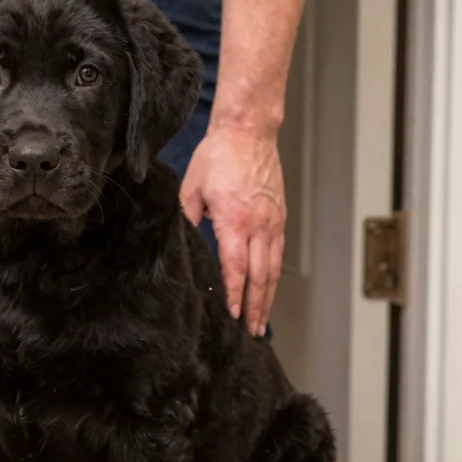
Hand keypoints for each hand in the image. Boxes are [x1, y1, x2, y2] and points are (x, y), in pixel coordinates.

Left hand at [180, 124, 286, 335]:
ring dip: (268, 296)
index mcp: (234, 220)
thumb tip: (182, 245)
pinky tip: (269, 288)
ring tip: (262, 319)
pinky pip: (278, 252)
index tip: (233, 315)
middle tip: (252, 329)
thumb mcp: (191, 188)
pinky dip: (274, 274)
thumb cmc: (218, 156)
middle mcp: (258, 225)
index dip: (235, 294)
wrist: (249, 131)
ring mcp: (273, 221)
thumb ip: (188, 219)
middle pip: (260, 275)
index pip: (235, 267)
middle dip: (256, 306)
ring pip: (273, 267)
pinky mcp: (279, 215)